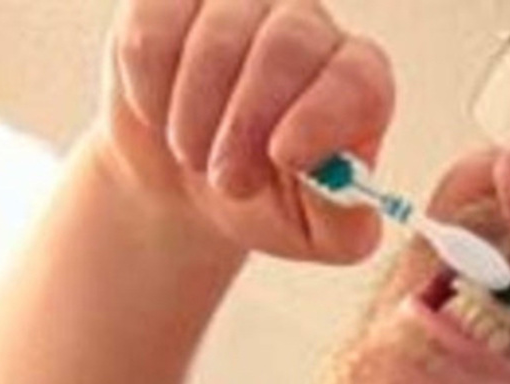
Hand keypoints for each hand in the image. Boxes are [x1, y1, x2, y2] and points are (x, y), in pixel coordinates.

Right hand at [96, 0, 395, 264]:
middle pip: (289, 48)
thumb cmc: (267, 203)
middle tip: (229, 180)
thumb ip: (342, 217)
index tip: (285, 158)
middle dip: (249, 123)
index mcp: (358, 83)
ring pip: (218, 38)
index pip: (360, 80)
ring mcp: (239, 1)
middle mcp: (307, 27)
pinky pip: (153, 29)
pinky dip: (149, 87)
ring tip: (194, 157)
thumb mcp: (317, 233)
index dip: (324, 117)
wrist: (184, 182)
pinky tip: (158, 115)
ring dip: (196, 113)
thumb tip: (337, 183)